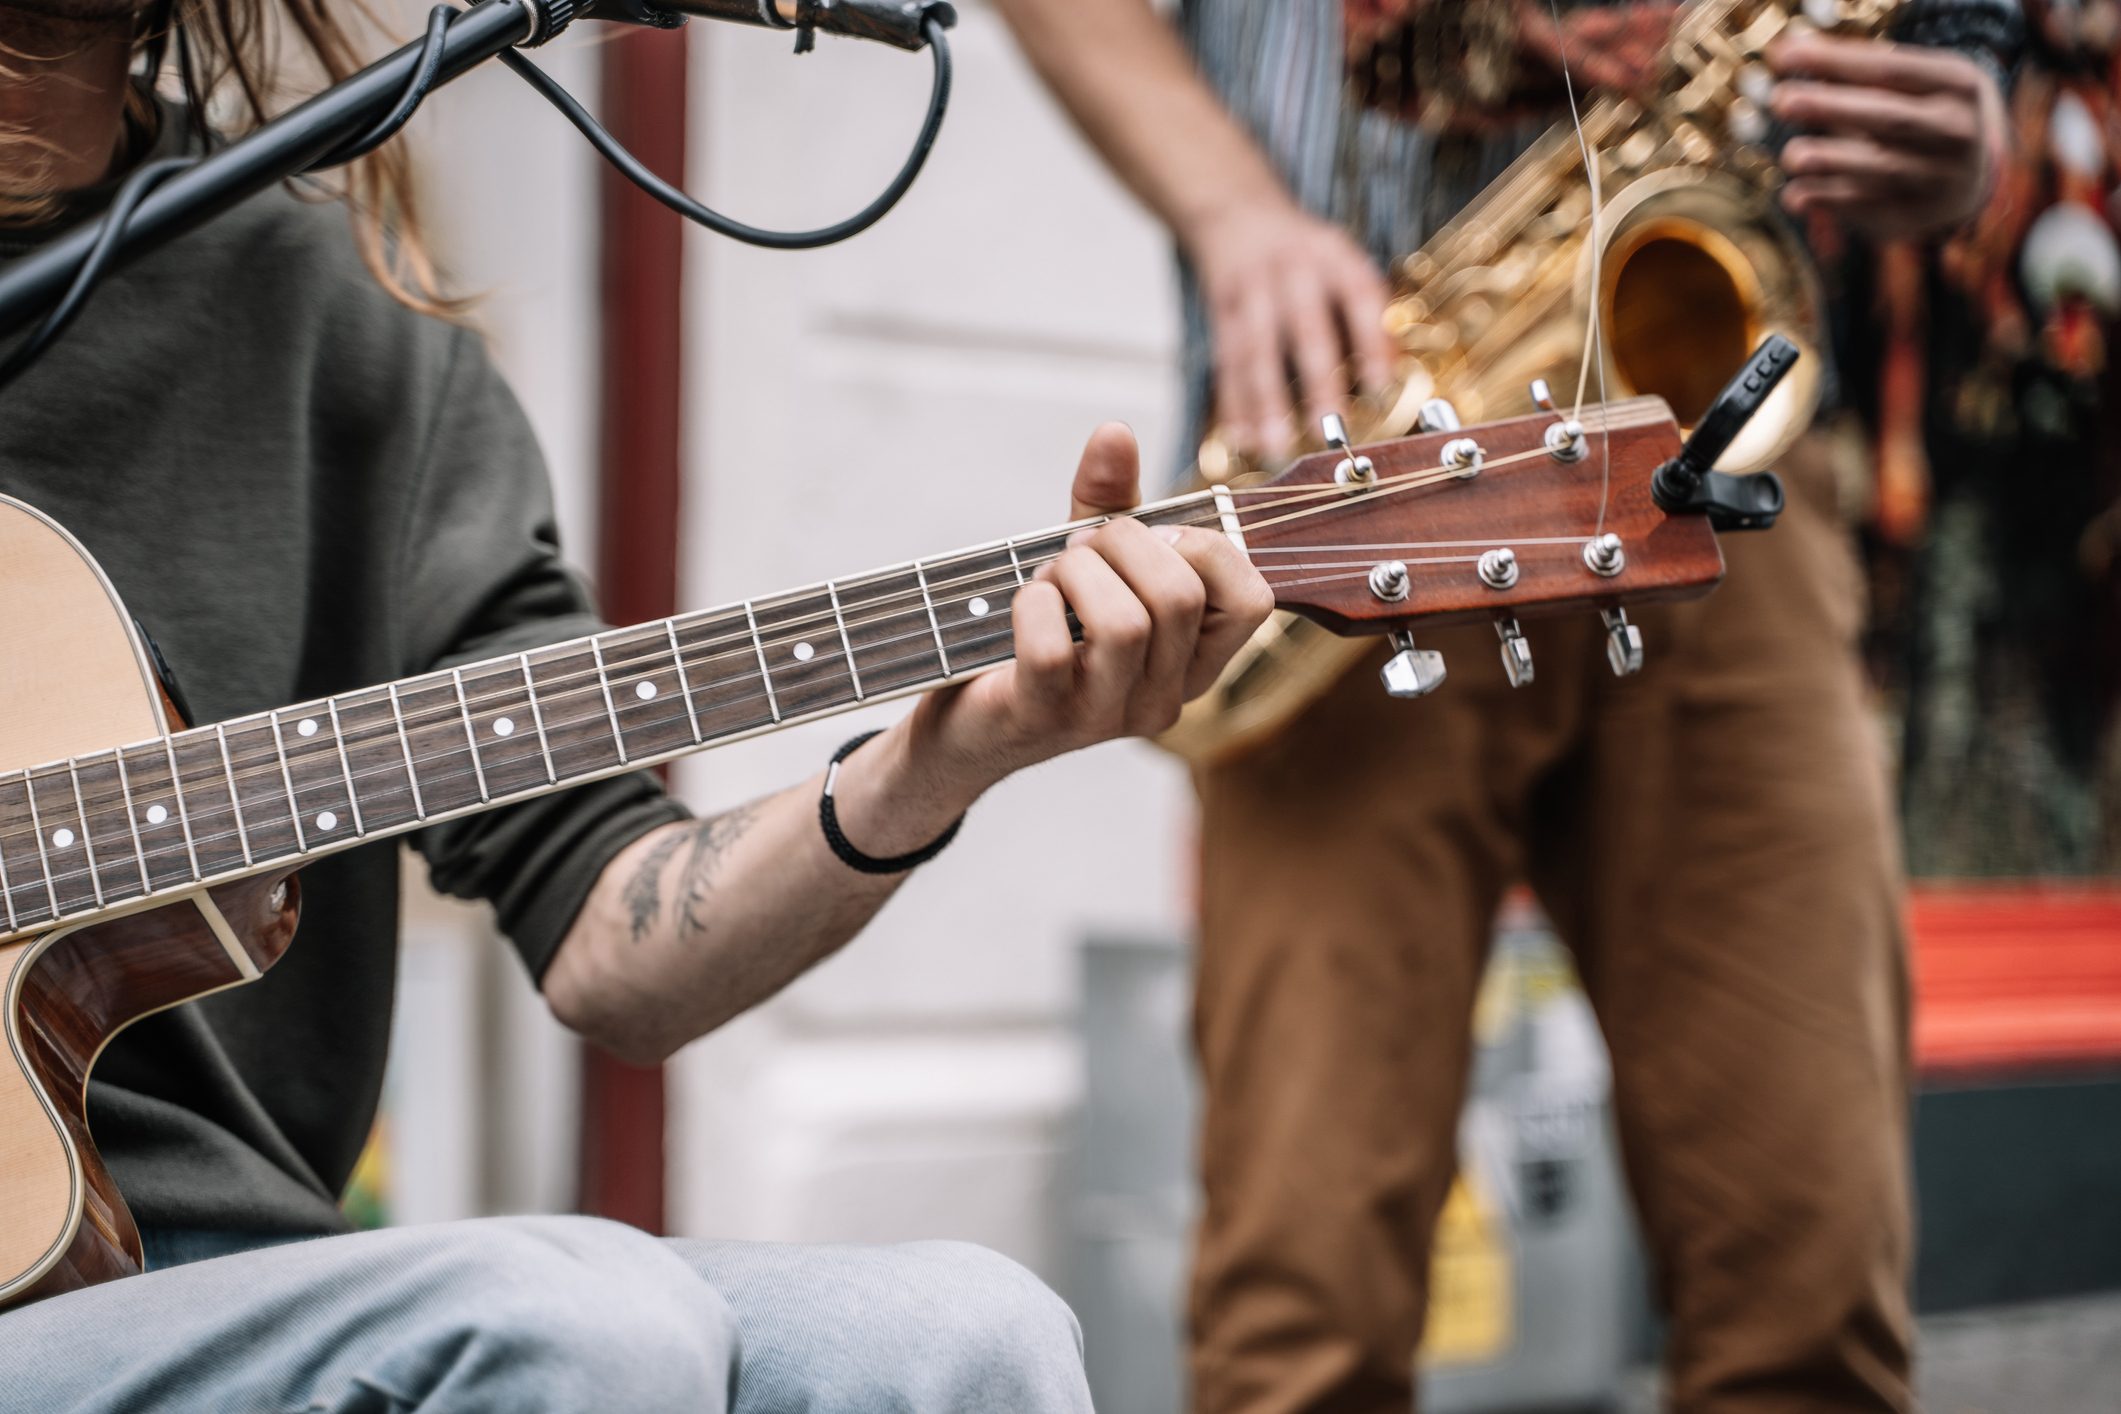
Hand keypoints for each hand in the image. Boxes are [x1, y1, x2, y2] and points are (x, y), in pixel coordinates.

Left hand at [906, 423, 1273, 786]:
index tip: (1153, 536)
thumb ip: (1108, 501)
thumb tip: (1114, 433)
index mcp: (1194, 663)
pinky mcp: (1043, 718)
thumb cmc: (1042, 634)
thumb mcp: (1087, 564)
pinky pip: (1052, 649)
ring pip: (1125, 623)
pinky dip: (1033, 604)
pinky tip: (1025, 603)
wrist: (967, 723)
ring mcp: (1106, 717)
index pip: (1253, 601)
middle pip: (1181, 597)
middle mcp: (1164, 698)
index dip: (1206, 546)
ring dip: (1076, 573)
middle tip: (1080, 549)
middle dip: (1123, 544)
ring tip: (1051, 577)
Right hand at [1184, 197, 1395, 456]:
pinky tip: (1240, 437)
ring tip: (1276, 447)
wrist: (1237, 214)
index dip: (1372, 340)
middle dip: (1317, 381)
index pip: (1359, 295)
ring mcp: (1251, 291)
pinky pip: (1226, 363)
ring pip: (1257, 352)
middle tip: (1328, 428)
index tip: (1382, 387)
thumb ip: (1368, 312)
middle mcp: (1292, 270)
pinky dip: (1232, 404)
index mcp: (1334, 256)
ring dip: (1265, 404)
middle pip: (1304, 328)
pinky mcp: (1221, 313)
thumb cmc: (1306, 255)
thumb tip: (1392, 375)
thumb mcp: (1343, 263)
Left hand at [1768, 31, 2004, 239]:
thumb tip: (1787, 53)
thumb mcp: (1913, 84)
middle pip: (1888, 118)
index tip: (1783, 53)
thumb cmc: (1923, 115)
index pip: (1890, 70)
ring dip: (1830, 161)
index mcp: (1957, 86)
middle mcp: (1953, 132)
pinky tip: (1794, 194)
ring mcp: (1934, 178)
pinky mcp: (1908, 214)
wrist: (1967, 182)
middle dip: (1832, 108)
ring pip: (1879, 169)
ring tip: (1792, 155)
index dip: (1836, 60)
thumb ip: (1859, 72)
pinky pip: (1862, 207)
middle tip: (1781, 100)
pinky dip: (1825, 200)